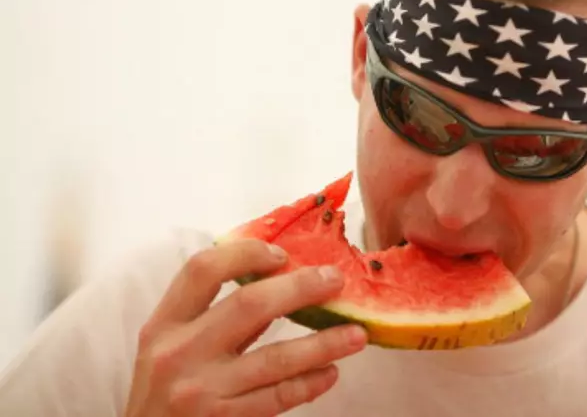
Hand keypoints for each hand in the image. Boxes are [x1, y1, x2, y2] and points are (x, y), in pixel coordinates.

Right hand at [124, 239, 366, 415]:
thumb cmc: (163, 391)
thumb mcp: (172, 347)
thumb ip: (216, 317)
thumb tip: (281, 281)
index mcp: (164, 325)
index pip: (202, 270)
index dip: (246, 254)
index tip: (282, 253)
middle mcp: (179, 354)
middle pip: (248, 305)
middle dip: (300, 288)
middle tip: (335, 279)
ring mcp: (201, 391)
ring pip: (275, 359)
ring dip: (323, 344)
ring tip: (357, 334)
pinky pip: (276, 398)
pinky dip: (308, 384)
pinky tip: (330, 372)